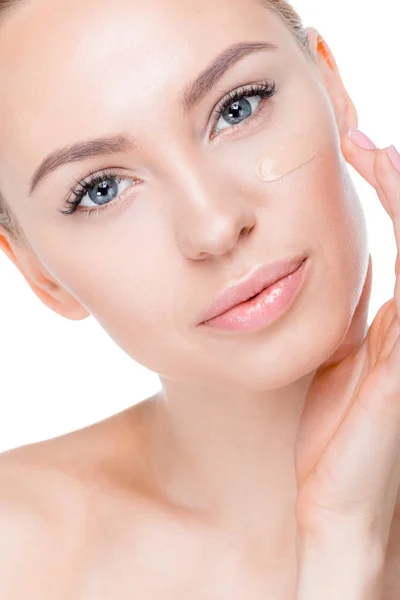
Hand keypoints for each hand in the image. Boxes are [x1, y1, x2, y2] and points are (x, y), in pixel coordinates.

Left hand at [294, 127, 399, 549]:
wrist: (333, 505)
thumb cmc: (328, 440)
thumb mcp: (328, 364)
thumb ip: (335, 320)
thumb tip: (316, 272)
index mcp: (392, 323)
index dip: (387, 188)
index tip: (352, 149)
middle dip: (397, 181)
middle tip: (359, 139)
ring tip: (372, 152)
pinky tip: (384, 189)